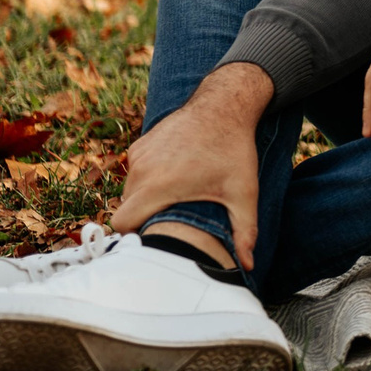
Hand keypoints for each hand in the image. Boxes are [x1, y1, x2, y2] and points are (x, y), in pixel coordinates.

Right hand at [111, 62, 275, 268]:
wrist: (225, 104)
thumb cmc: (234, 150)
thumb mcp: (243, 192)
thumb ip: (244, 230)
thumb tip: (248, 266)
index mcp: (158, 186)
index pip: (123, 224)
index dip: (135, 235)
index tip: (154, 238)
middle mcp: (141, 170)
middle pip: (126, 208)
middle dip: (143, 218)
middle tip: (169, 221)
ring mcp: (138, 154)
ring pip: (130, 189)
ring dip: (146, 198)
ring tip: (174, 198)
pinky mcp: (141, 143)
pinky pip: (136, 171)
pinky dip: (148, 178)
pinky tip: (174, 176)